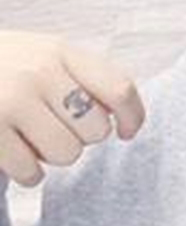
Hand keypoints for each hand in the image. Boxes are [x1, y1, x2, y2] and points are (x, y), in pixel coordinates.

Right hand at [0, 32, 144, 187]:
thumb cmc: (7, 67)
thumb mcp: (44, 55)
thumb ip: (83, 77)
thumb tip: (125, 117)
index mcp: (60, 51)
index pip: (119, 87)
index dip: (133, 116)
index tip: (128, 131)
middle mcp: (39, 73)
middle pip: (96, 130)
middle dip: (83, 135)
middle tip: (59, 125)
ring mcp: (12, 103)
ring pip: (68, 155)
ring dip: (54, 154)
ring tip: (33, 136)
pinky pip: (32, 173)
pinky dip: (28, 170)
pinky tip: (14, 149)